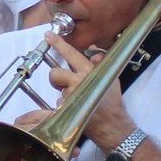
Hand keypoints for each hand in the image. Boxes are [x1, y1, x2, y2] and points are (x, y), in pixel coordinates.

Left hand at [42, 34, 132, 152]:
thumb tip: (92, 50)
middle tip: (64, 83)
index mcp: (89, 71)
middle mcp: (79, 81)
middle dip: (56, 78)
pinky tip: (77, 109)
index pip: (71, 53)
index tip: (48, 35)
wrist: (112, 125)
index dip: (58, 43)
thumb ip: (99, 63)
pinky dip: (65, 106)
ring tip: (76, 99)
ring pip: (58, 89)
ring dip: (63, 93)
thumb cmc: (112, 102)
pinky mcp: (66, 109)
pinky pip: (59, 103)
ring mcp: (71, 95)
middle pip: (55, 73)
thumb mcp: (110, 78)